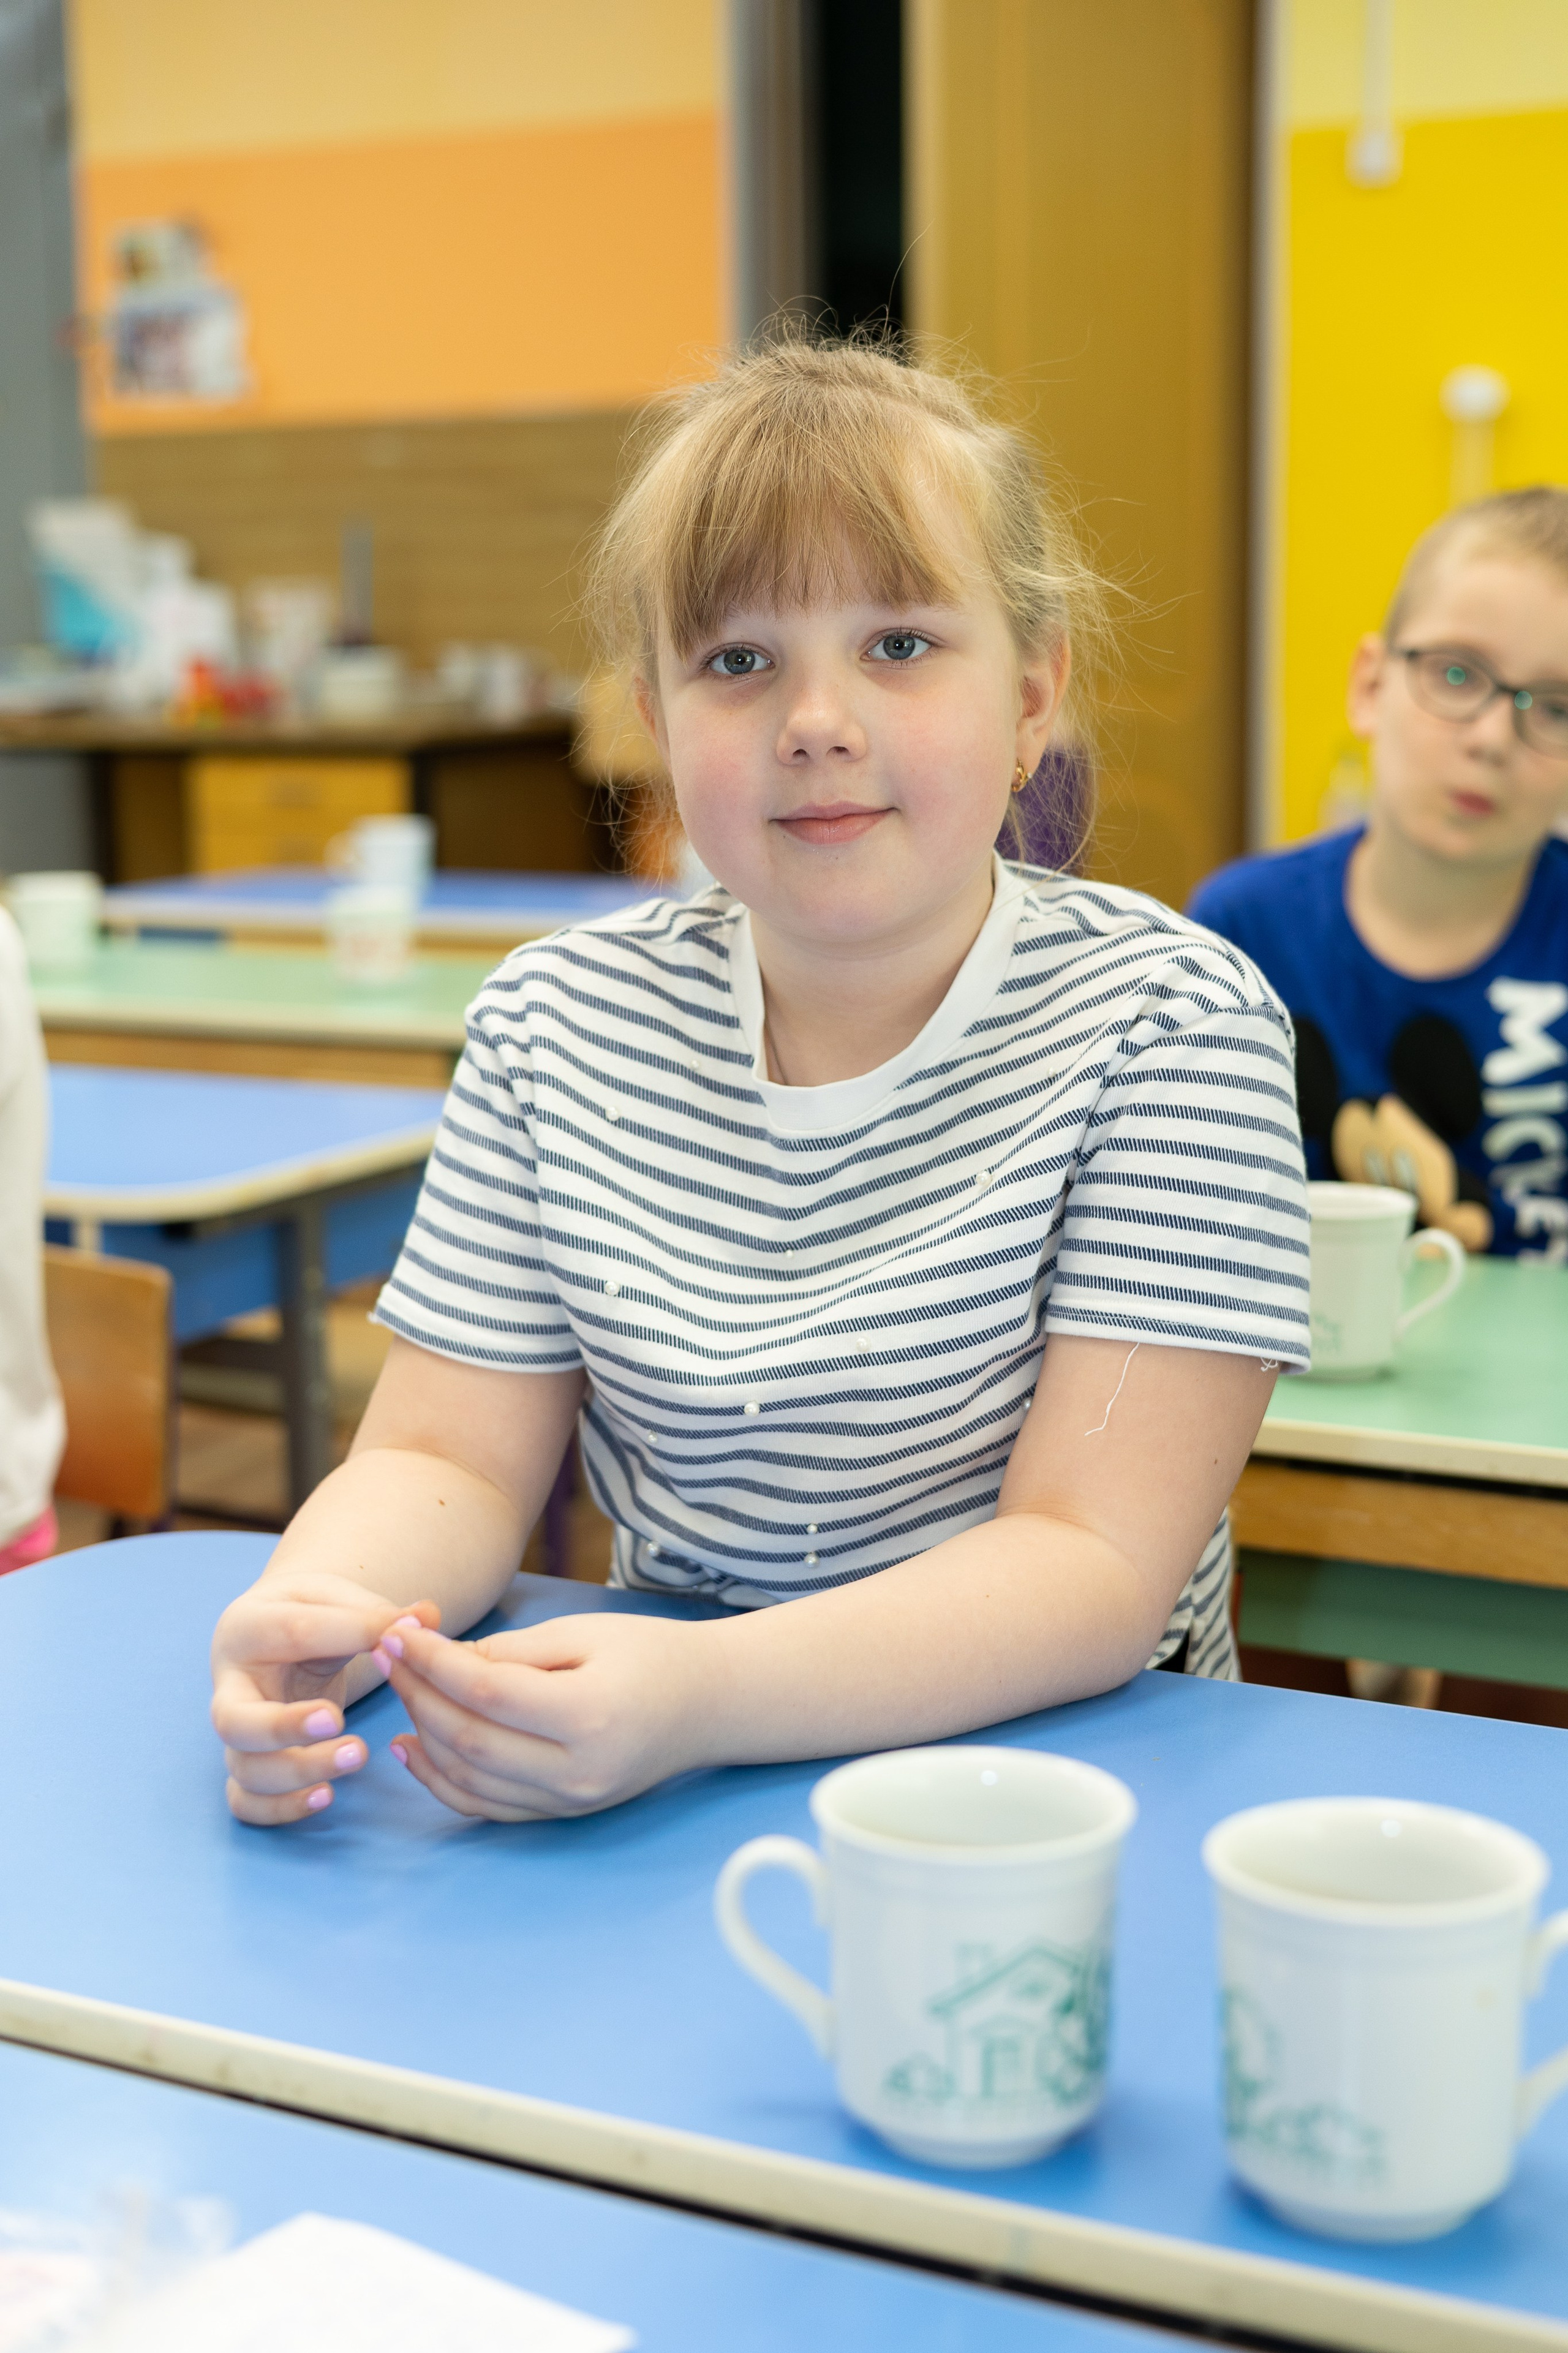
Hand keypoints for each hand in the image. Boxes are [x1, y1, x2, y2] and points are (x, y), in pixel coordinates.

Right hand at [212, 1571, 439, 1825]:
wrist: (276, 1633)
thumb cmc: (312, 1613)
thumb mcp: (340, 1599)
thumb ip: (378, 1612)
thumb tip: (427, 1616)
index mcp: (248, 1627)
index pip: (292, 1633)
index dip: (341, 1639)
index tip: (388, 1649)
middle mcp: (229, 1686)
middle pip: (233, 1722)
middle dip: (283, 1727)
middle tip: (336, 1721)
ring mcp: (235, 1733)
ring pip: (246, 1769)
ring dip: (300, 1771)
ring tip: (358, 1756)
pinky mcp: (247, 1764)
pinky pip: (246, 1801)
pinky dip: (281, 1808)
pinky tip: (327, 1795)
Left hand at [380, 1612, 717, 1821]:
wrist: (709, 1705)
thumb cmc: (651, 1655)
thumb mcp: (585, 1634)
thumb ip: (514, 1652)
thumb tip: (445, 1663)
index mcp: (588, 1717)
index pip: (486, 1693)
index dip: (432, 1662)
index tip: (397, 1632)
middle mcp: (576, 1773)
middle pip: (469, 1740)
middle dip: (418, 1694)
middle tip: (390, 1655)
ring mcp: (569, 1803)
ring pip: (470, 1779)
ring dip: (424, 1736)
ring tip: (400, 1691)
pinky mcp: (562, 1814)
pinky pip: (487, 1806)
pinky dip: (443, 1780)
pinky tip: (415, 1746)